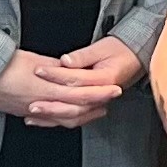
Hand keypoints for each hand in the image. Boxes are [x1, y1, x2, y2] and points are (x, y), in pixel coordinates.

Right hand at [0, 47, 119, 127]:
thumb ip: (54, 67)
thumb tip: (70, 69)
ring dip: (83, 115)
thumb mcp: (31, 59)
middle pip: (76, 110)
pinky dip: (63, 118)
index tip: (114, 89)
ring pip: (63, 119)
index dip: (100, 93)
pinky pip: (48, 120)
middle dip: (96, 105)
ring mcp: (30, 111)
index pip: (80, 94)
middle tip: (111, 99)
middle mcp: (40, 104)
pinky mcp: (22, 112)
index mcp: (44, 89)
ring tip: (96, 109)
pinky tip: (68, 116)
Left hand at [27, 37, 143, 130]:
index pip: (76, 79)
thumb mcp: (102, 48)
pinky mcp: (93, 104)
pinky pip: (76, 116)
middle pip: (73, 104)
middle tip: (31, 103)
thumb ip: (82, 56)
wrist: (135, 57)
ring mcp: (98, 102)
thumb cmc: (121, 51)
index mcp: (106, 79)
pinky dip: (59, 118)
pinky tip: (44, 119)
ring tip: (33, 116)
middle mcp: (102, 94)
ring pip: (74, 115)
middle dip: (50, 105)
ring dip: (53, 117)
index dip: (55, 75)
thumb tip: (65, 62)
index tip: (38, 70)